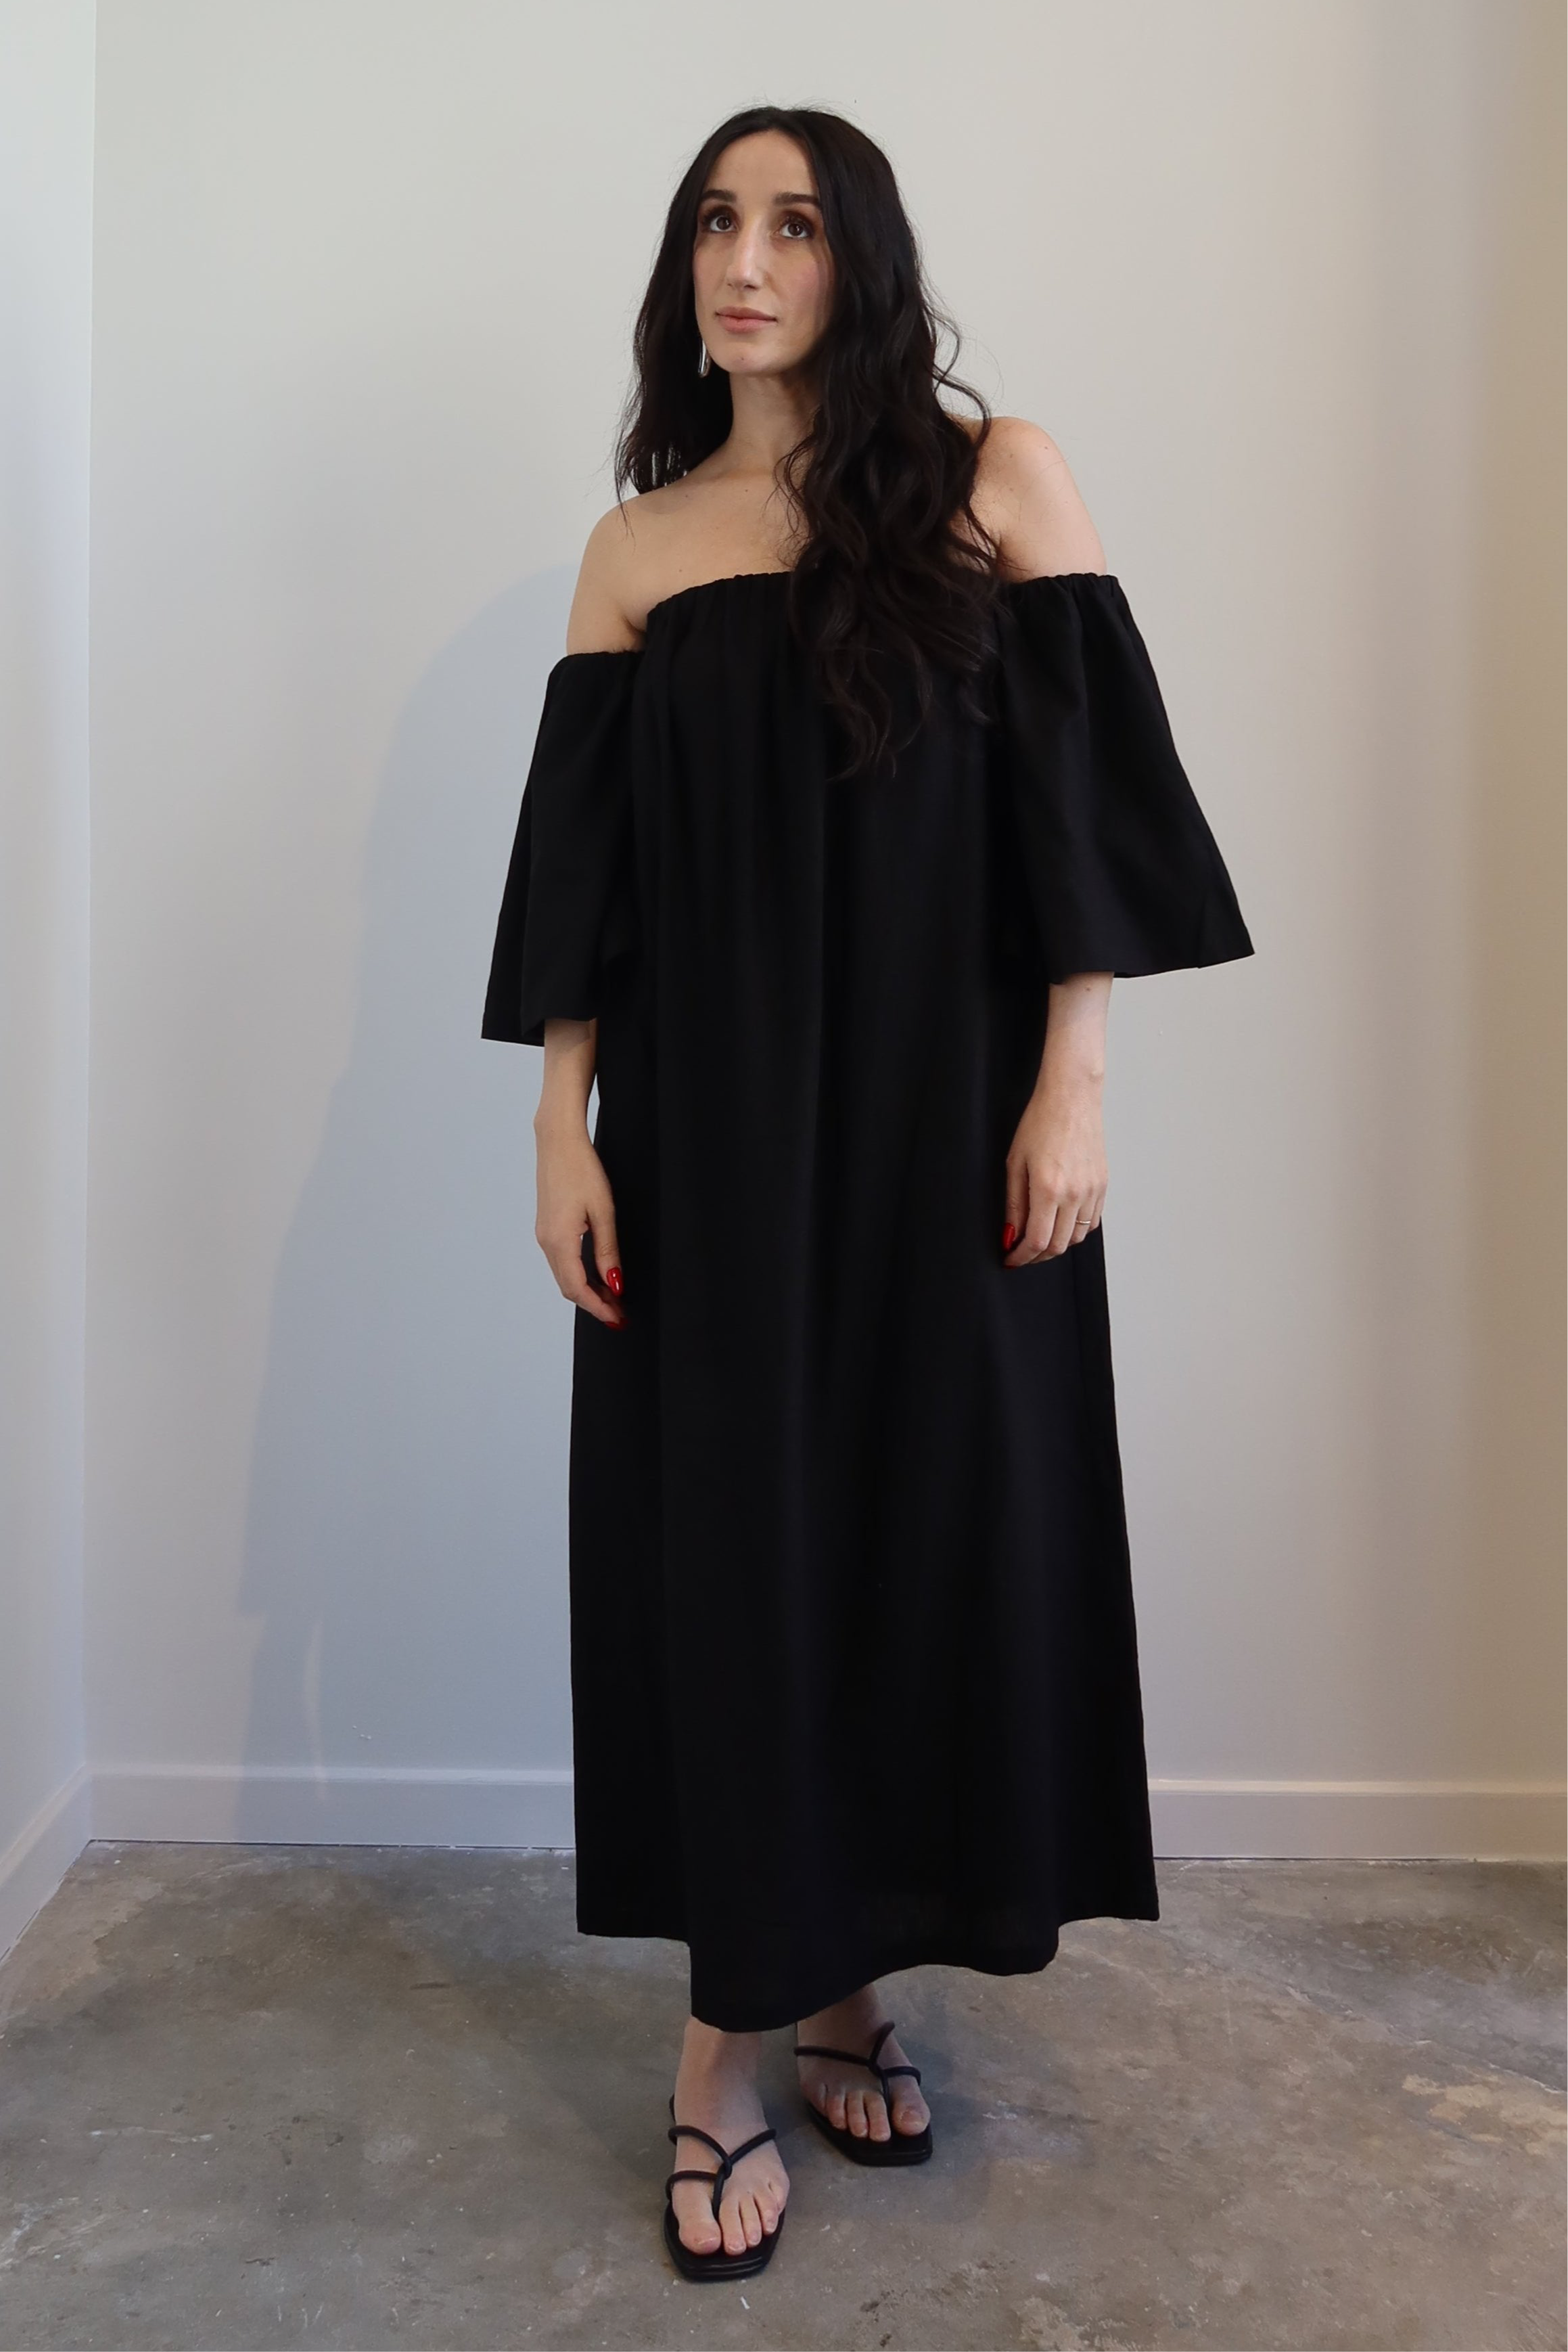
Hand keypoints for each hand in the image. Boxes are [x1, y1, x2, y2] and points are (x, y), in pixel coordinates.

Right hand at [533, 1119, 626, 1326]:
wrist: (558, 1141)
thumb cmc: (582, 1169)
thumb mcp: (603, 1212)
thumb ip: (608, 1251)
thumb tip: (615, 1284)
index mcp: (559, 1241)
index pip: (577, 1289)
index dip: (598, 1308)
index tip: (617, 1318)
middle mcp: (546, 1241)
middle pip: (568, 1287)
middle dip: (593, 1304)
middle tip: (619, 1314)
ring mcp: (543, 1234)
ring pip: (564, 1275)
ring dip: (586, 1290)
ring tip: (612, 1297)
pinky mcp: (546, 1227)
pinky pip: (561, 1261)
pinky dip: (578, 1274)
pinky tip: (596, 1274)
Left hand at [1002, 1073, 1106, 1263]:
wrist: (1072, 1098)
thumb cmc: (1040, 1122)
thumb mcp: (1015, 1163)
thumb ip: (1013, 1204)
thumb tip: (1011, 1235)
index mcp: (1048, 1188)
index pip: (1036, 1242)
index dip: (1021, 1257)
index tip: (1010, 1259)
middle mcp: (1075, 1194)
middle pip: (1058, 1246)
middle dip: (1036, 1256)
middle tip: (1021, 1253)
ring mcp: (1092, 1190)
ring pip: (1076, 1237)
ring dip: (1057, 1244)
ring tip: (1039, 1236)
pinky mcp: (1103, 1185)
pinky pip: (1091, 1221)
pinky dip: (1074, 1229)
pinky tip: (1060, 1221)